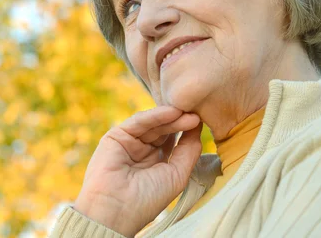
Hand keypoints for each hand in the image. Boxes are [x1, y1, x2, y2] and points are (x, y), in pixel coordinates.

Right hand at [73, 106, 202, 237]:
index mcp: (156, 162)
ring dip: (171, 118)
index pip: (173, 140)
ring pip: (153, 125)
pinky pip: (138, 122)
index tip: (204, 121)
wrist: (116, 208)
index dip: (187, 131)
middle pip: (165, 130)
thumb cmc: (147, 199)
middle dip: (181, 122)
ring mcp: (129, 142)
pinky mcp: (116, 135)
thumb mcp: (176, 175)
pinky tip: (172, 112)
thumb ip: (188, 151)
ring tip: (188, 114)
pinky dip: (155, 116)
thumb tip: (198, 127)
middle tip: (197, 115)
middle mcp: (142, 150)